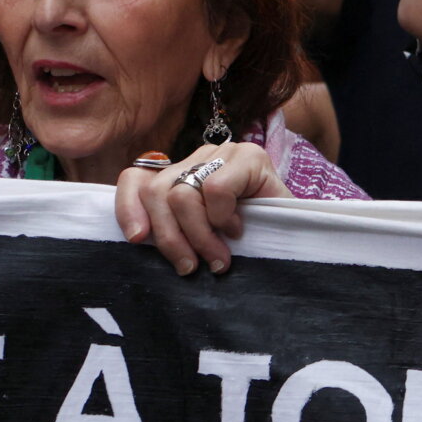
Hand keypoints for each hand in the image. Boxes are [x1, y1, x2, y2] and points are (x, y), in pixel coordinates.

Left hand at [113, 138, 287, 275]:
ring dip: (199, 236)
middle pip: (157, 193)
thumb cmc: (243, 238)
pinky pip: (216, 190)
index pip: (136, 178)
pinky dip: (223, 217)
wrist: (293, 232)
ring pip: (182, 195)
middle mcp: (197, 157)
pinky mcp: (250, 156)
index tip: (137, 240)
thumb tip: (136, 238)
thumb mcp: (197, 234)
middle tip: (189, 268)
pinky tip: (237, 230)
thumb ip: (170, 227)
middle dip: (171, 239)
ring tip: (218, 259)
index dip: (128, 208)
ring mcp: (224, 153)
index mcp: (179, 173)